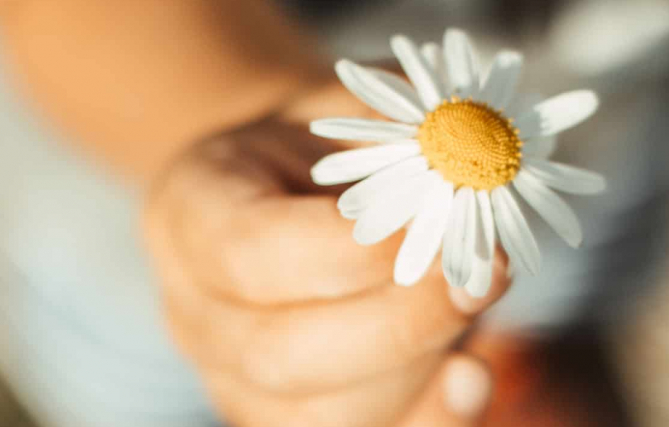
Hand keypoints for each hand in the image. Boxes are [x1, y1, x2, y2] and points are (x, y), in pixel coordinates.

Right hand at [143, 77, 512, 426]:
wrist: (291, 193)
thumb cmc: (322, 145)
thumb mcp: (348, 104)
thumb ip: (397, 124)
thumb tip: (471, 161)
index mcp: (189, 212)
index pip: (248, 253)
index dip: (348, 252)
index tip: (435, 223)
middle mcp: (193, 311)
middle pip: (276, 353)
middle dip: (397, 324)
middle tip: (480, 276)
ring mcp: (231, 379)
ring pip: (320, 413)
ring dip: (419, 367)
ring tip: (477, 297)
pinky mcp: (283, 417)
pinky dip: (425, 418)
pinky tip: (470, 378)